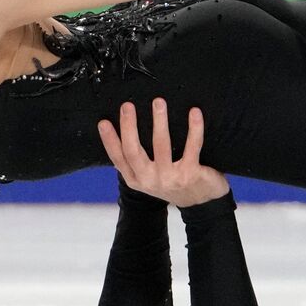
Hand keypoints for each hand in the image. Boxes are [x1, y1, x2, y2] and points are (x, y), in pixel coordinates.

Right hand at [97, 98, 230, 206]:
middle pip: (134, 151)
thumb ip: (137, 162)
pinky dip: (194, 128)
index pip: (118, 158)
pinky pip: (192, 147)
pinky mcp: (190, 174)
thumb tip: (122, 132)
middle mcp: (150, 180)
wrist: (202, 204)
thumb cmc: (173, 182)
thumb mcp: (150, 178)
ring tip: (158, 102)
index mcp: (137, 179)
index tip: (103, 122)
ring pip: (161, 145)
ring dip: (159, 121)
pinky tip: (194, 113)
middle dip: (129, 126)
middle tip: (127, 105)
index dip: (109, 141)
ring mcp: (170, 178)